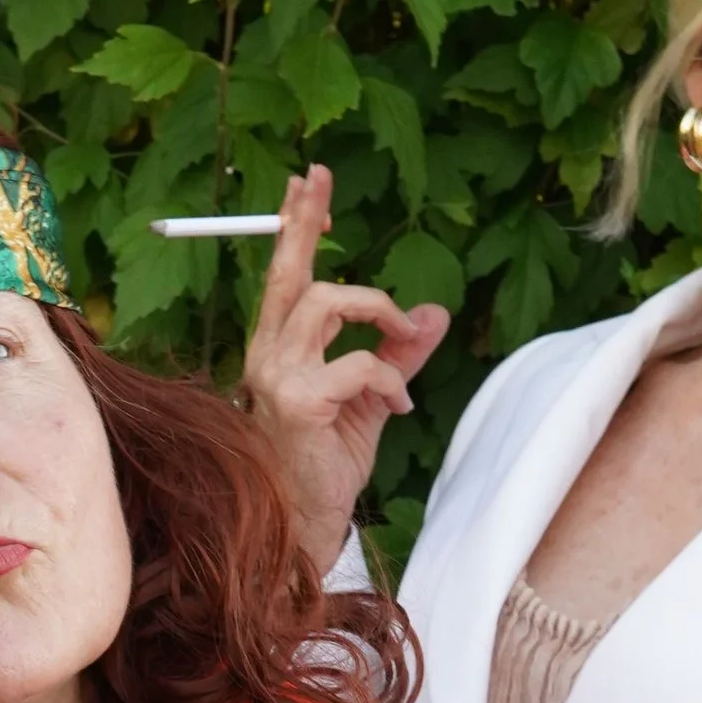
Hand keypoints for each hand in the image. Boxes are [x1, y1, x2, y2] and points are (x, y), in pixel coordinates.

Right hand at [238, 165, 449, 575]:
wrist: (304, 525)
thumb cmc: (326, 465)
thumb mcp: (372, 399)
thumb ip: (400, 354)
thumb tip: (435, 313)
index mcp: (277, 352)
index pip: (286, 279)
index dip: (295, 229)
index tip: (305, 186)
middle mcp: (267, 357)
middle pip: (291, 273)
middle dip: (304, 221)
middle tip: (317, 177)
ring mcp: (277, 378)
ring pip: (329, 303)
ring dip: (379, 309)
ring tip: (405, 334)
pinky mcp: (299, 402)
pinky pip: (361, 363)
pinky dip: (393, 378)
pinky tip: (400, 407)